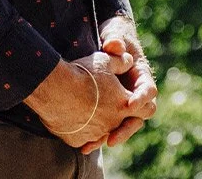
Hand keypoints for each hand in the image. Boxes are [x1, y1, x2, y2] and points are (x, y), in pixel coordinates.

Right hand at [25, 50, 146, 149]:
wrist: (54, 88)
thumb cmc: (83, 73)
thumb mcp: (106, 61)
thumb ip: (122, 62)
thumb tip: (129, 62)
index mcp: (125, 105)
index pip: (147, 110)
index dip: (143, 103)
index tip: (134, 98)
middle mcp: (113, 123)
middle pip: (124, 123)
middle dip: (119, 115)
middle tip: (107, 104)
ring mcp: (95, 134)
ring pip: (104, 133)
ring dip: (101, 124)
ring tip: (90, 111)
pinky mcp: (78, 140)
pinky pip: (85, 139)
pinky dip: (83, 131)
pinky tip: (76, 120)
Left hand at [91, 15, 157, 149]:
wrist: (105, 44)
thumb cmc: (114, 38)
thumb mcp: (116, 35)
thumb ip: (115, 39)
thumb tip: (114, 45)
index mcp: (141, 77)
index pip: (148, 91)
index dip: (141, 98)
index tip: (129, 105)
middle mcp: (135, 94)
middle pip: (139, 116)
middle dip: (126, 128)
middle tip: (112, 138)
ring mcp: (122, 104)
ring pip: (122, 125)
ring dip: (111, 136)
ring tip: (96, 145)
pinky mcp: (109, 110)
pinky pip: (106, 127)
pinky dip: (97, 137)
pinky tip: (84, 145)